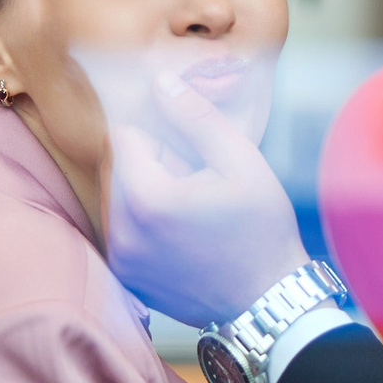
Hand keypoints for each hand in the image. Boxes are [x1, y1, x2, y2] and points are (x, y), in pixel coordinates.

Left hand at [105, 75, 307, 326]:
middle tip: (196, 186)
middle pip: (115, 165)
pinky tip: (181, 234)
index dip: (161, 138)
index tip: (193, 160)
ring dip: (146, 191)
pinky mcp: (124, 275)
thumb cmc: (261, 229)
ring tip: (190, 212)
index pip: (124, 135)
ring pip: (115, 194)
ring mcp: (120, 258)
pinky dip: (144, 221)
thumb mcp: (241, 161)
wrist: (267, 301)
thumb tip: (159, 81)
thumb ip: (195, 117)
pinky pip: (120, 226)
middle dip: (151, 164)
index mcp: (146, 199)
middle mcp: (121, 232)